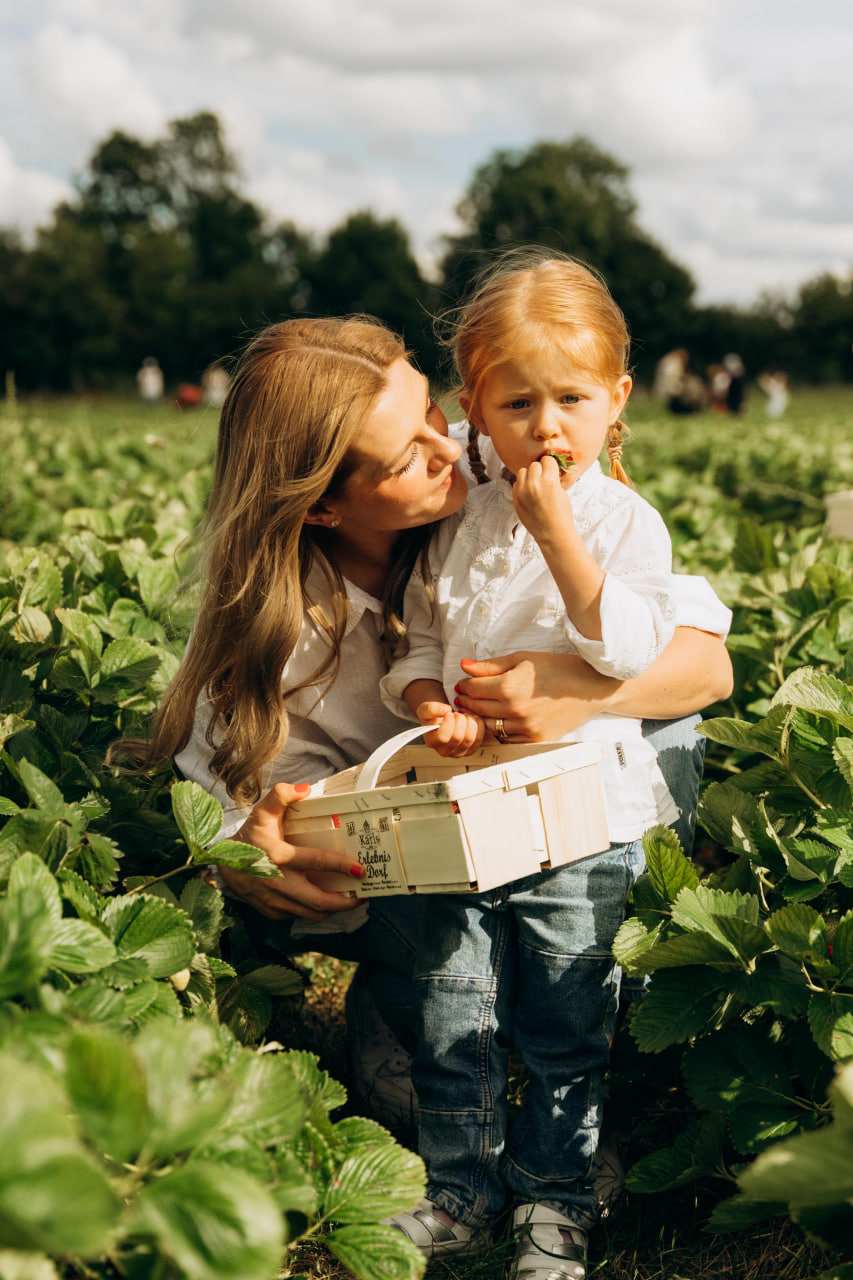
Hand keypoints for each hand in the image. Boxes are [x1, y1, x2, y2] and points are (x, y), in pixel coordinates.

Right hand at [219, 782, 364, 920]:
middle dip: (345, 902)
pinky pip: (300, 915)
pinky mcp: (273, 912)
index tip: (360, 869)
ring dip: (333, 909)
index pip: (316, 862)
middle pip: (318, 901)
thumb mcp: (262, 812)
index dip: (340, 866)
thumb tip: (305, 788)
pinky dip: (316, 911)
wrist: (224, 864)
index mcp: (279, 857)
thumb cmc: (249, 837)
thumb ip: (281, 796)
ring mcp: (275, 902)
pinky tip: (326, 901)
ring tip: (350, 900)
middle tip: (363, 895)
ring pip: (312, 913)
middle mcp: (278, 883)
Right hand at [416, 700, 484, 756]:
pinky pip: (479, 737)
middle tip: (456, 713)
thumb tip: (445, 710)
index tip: (449, 714)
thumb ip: (431, 709)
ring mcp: (459, 752)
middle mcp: (445, 750)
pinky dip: (478, 725)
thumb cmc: (435, 715)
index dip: (448, 724)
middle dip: (459, 720)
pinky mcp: (471, 749)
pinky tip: (471, 718)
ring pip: (470, 738)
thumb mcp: (426, 708)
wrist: (444, 718)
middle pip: (457, 737)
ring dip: (469, 722)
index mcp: (432, 742)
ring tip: (464, 715)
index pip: (442, 738)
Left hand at [454, 651, 618, 740]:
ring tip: (482, 707)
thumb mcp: (523, 659)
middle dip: (468, 701)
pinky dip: (500, 730)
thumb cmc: (559, 668)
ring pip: (489, 727)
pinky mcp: (536, 740)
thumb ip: (491, 665)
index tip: (464, 682)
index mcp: (509, 687)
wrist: (591, 687)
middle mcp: (515, 710)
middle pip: (477, 709)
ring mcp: (525, 728)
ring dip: (481, 717)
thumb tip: (464, 666)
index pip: (473, 689)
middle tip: (465, 695)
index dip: (465, 684)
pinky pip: (507, 739)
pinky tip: (501, 719)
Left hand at [512, 457, 574, 542]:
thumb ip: (553, 478)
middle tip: (544, 478)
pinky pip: (516, 484)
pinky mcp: (515, 500)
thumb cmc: (562, 514)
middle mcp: (534, 485)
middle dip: (540, 470)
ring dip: (529, 475)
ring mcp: (522, 493)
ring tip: (535, 484)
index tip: (552, 470)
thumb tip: (547, 468)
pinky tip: (529, 493)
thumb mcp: (562, 492)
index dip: (551, 465)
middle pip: (534, 465)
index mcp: (549, 481)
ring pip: (522, 472)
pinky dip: (522, 485)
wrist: (553, 534)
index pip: (547, 460)